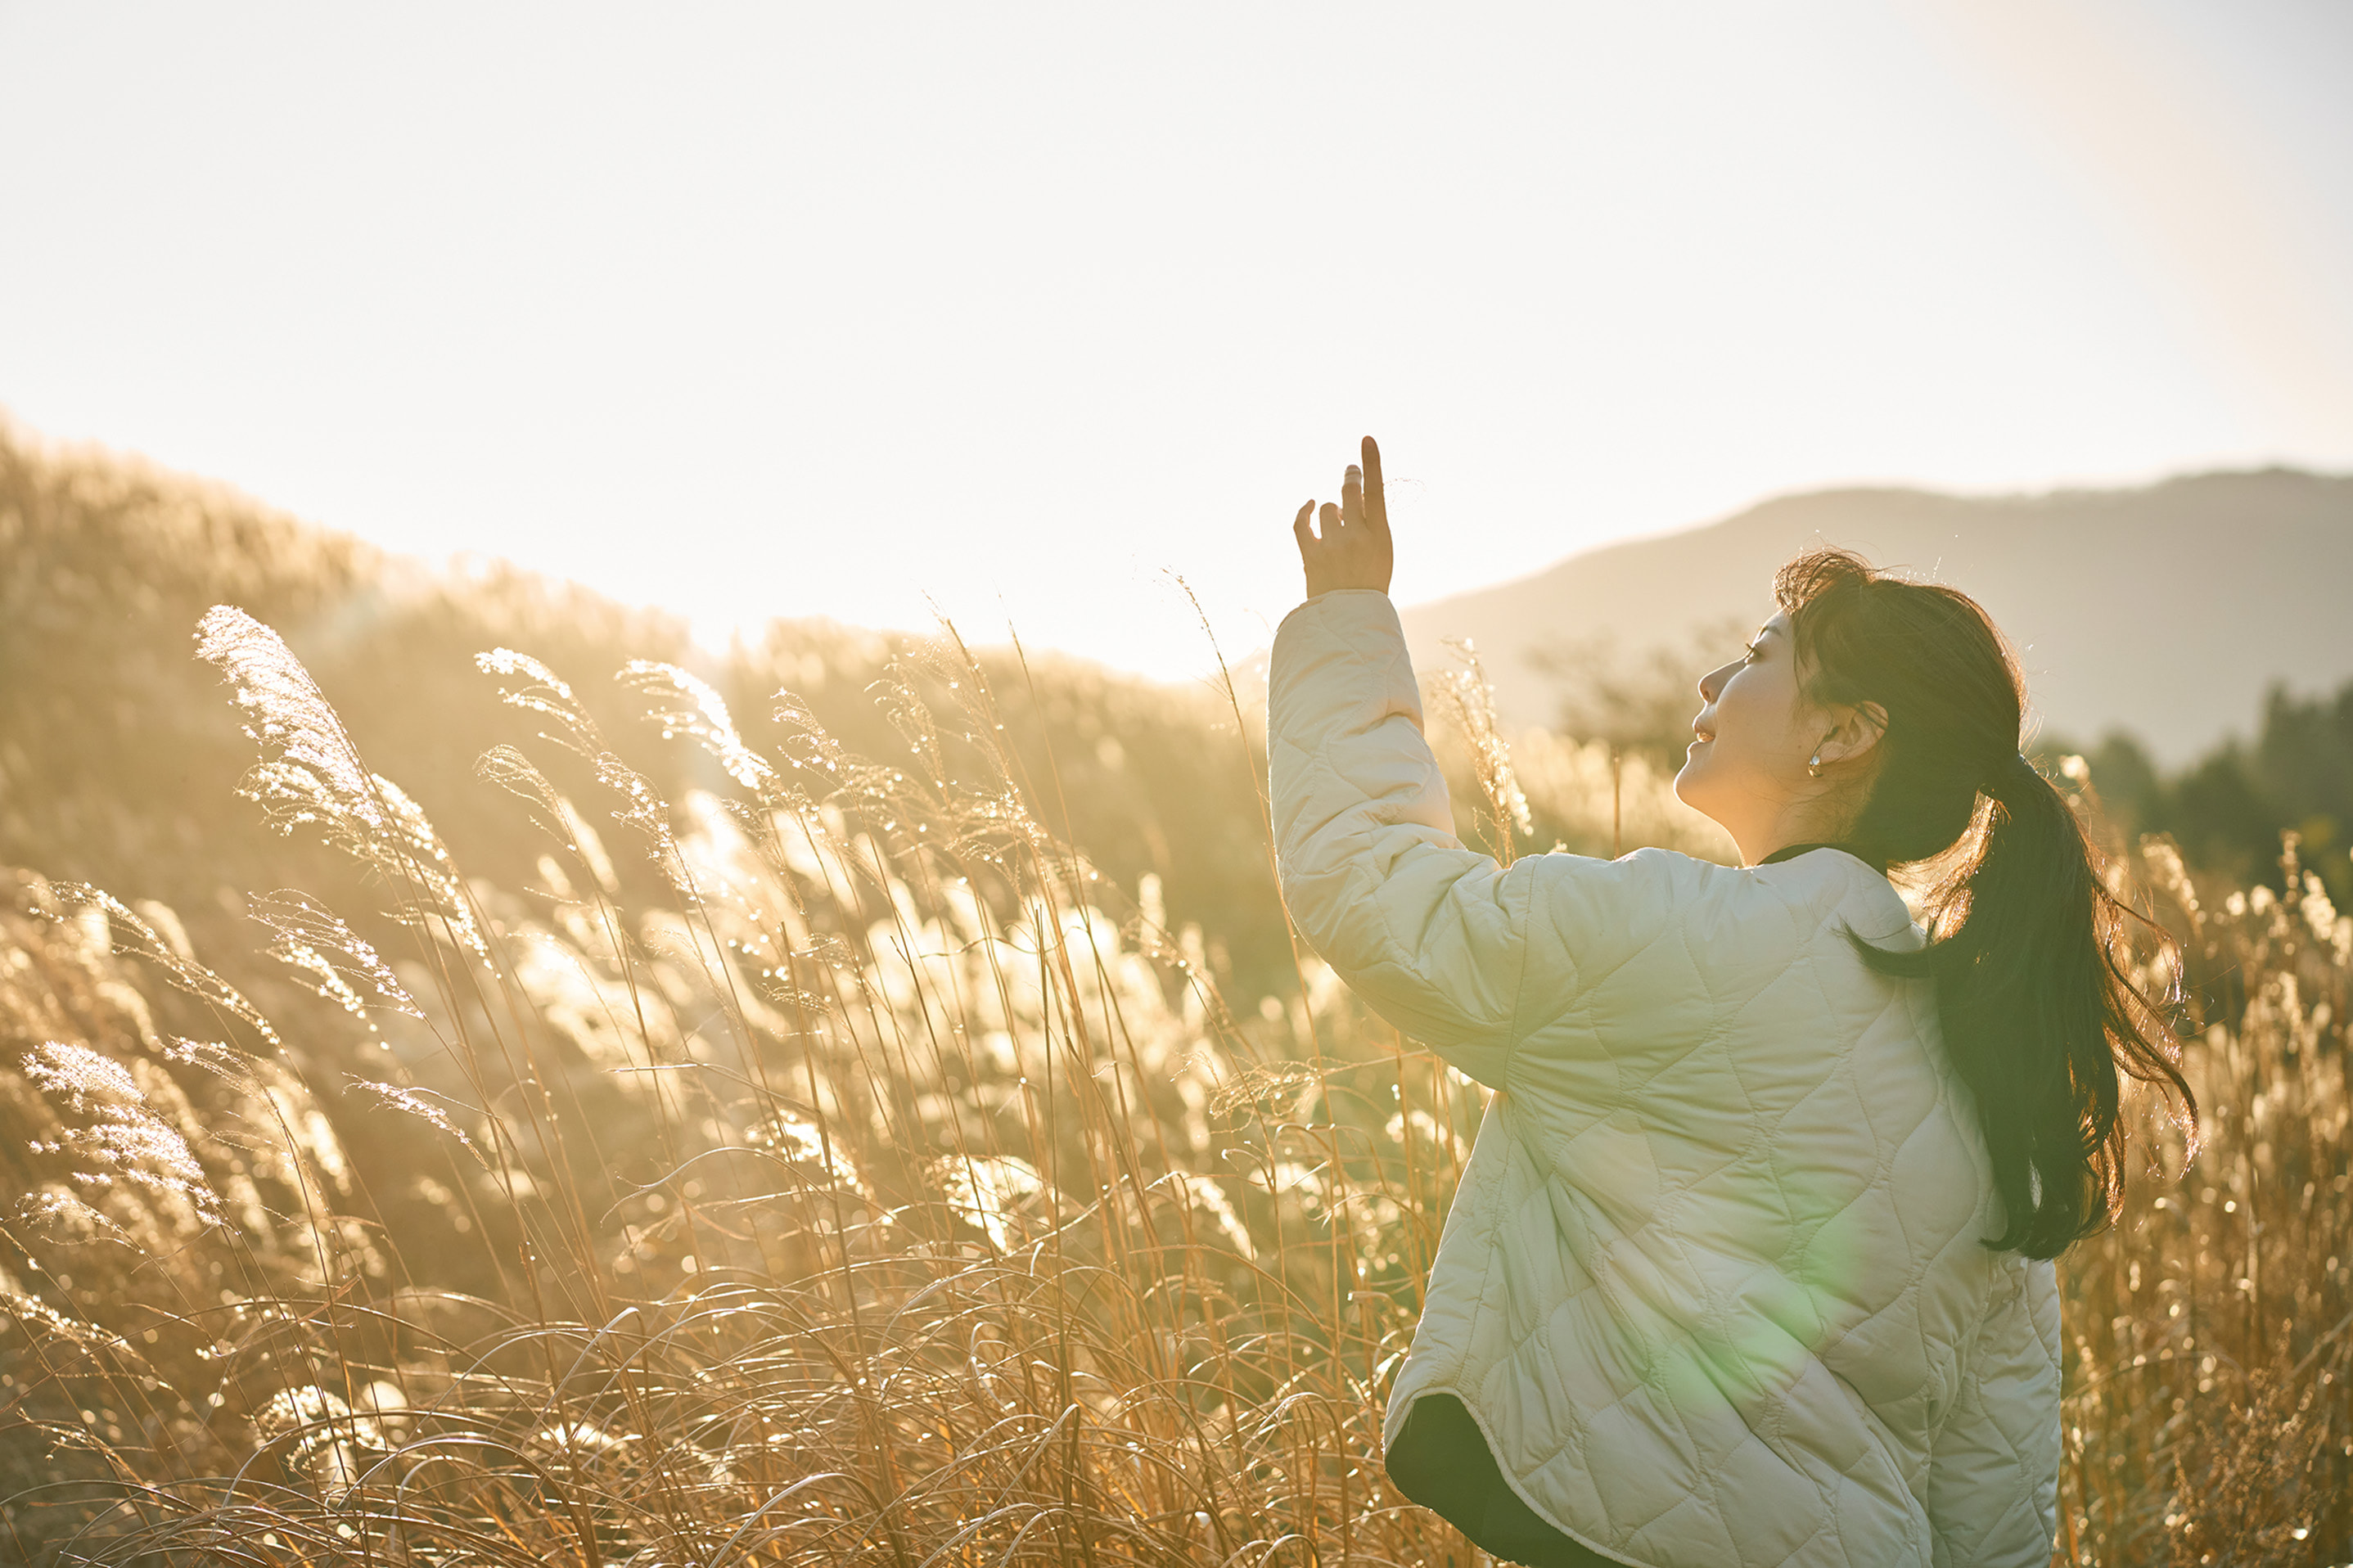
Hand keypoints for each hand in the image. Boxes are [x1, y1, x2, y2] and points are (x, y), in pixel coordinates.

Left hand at [1293, 434, 1393, 598]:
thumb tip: (1349, 500)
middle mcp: (1358, 538)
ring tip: (1339, 531)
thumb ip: (1369, 524)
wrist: (1351, 619)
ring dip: (1331, 513)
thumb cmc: (1369, 583)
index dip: (1371, 463)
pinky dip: (1305, 512)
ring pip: (1327, 509)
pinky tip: (1309, 506)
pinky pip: (1302, 523)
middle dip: (1349, 478)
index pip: (1377, 491)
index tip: (1366, 440)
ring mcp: (1334, 547)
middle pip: (1349, 493)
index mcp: (1381, 536)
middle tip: (1350, 473)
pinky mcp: (1312, 556)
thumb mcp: (1381, 552)